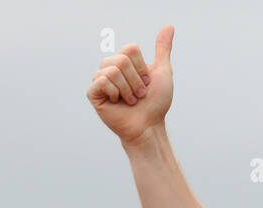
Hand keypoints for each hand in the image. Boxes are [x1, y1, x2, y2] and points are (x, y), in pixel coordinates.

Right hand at [86, 25, 174, 144]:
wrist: (148, 126)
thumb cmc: (156, 104)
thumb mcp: (163, 72)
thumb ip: (162, 49)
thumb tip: (169, 27)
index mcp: (125, 62)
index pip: (130, 49)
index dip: (142, 68)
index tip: (146, 83)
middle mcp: (111, 68)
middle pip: (122, 59)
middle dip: (136, 80)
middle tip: (138, 95)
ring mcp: (101, 80)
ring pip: (112, 69)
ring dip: (127, 89)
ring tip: (130, 101)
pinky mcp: (93, 93)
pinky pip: (102, 81)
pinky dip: (115, 93)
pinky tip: (117, 103)